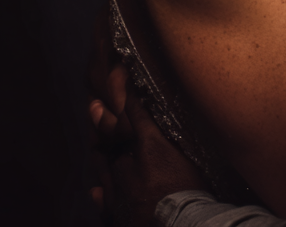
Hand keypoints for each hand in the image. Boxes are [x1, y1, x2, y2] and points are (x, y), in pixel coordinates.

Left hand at [90, 69, 204, 226]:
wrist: (178, 226)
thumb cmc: (193, 193)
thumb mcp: (192, 156)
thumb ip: (175, 137)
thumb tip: (161, 115)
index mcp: (151, 146)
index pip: (136, 111)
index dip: (127, 91)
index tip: (120, 73)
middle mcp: (130, 163)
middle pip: (113, 136)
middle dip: (104, 118)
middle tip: (93, 104)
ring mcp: (120, 188)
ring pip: (104, 163)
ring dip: (100, 148)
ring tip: (93, 138)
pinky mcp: (116, 212)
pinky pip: (104, 198)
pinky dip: (101, 191)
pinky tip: (95, 190)